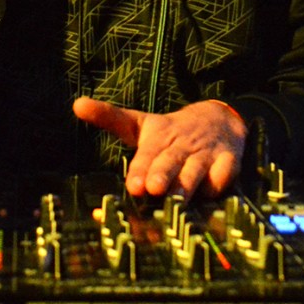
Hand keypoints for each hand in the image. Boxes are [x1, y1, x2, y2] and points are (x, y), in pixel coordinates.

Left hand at [72, 96, 246, 199]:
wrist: (218, 120)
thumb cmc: (171, 132)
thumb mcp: (140, 123)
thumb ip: (109, 117)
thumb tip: (76, 104)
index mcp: (158, 136)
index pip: (147, 153)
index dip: (140, 168)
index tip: (134, 185)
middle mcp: (181, 144)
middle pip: (170, 160)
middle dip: (162, 174)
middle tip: (152, 188)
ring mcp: (205, 153)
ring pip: (195, 170)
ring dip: (187, 184)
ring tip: (176, 200)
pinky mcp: (228, 161)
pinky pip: (224, 174)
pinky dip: (218, 183)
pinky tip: (211, 194)